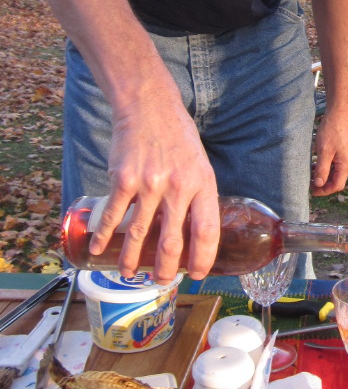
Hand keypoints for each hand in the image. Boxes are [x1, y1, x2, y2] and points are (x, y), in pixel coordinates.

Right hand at [88, 87, 219, 283]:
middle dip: (165, 269)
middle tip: (160, 281)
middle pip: (171, 242)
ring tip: (129, 274)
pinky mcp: (123, 180)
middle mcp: (177, 187)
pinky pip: (113, 215)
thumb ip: (197, 195)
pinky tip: (99, 249)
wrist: (149, 107)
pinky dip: (104, 236)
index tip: (197, 273)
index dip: (203, 257)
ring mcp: (149, 184)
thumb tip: (194, 231)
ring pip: (139, 234)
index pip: (206, 231)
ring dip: (131, 260)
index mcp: (202, 184)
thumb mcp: (200, 165)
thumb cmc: (178, 138)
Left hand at [311, 109, 347, 196]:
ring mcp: (346, 156)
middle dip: (324, 184)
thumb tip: (319, 184)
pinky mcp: (343, 150)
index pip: (337, 185)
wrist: (338, 113)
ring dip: (324, 176)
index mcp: (345, 164)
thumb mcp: (324, 151)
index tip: (312, 191)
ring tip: (311, 174)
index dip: (324, 191)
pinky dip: (326, 167)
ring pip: (335, 172)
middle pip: (337, 180)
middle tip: (309, 184)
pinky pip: (335, 164)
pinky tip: (316, 164)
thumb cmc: (331, 130)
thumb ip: (322, 169)